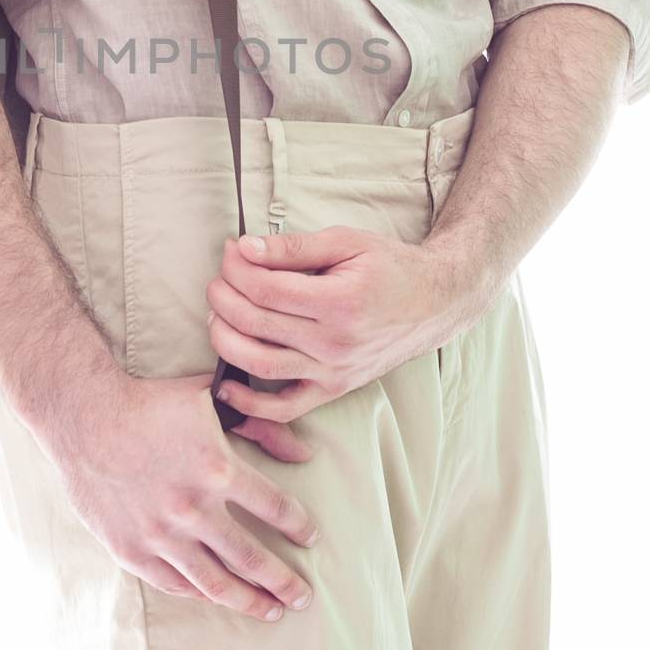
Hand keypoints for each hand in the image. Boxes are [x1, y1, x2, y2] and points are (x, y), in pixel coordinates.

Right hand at [41, 368, 322, 621]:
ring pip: (217, 583)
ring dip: (250, 601)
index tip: (310, 538)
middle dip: (285, 582)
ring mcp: (161, 535)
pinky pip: (175, 583)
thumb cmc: (151, 402)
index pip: (277, 509)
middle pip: (254, 558)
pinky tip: (217, 597)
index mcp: (219, 470)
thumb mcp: (210, 399)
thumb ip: (261, 425)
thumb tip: (306, 452)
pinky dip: (201, 594)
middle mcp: (194, 509)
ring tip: (272, 611)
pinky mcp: (131, 550)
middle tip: (304, 596)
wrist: (85, 416)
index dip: (300, 527)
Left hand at [204, 228, 492, 425]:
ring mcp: (333, 371)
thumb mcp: (345, 242)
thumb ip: (293, 248)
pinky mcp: (333, 389)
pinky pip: (284, 407)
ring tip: (216, 314)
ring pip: (260, 364)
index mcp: (339, 301)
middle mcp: (335, 342)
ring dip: (224, 339)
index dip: (237, 268)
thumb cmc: (389, 267)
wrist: (433, 302)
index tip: (230, 251)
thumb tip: (245, 248)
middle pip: (256, 323)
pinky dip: (250, 405)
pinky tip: (226, 386)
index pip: (266, 289)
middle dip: (224, 296)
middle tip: (218, 279)